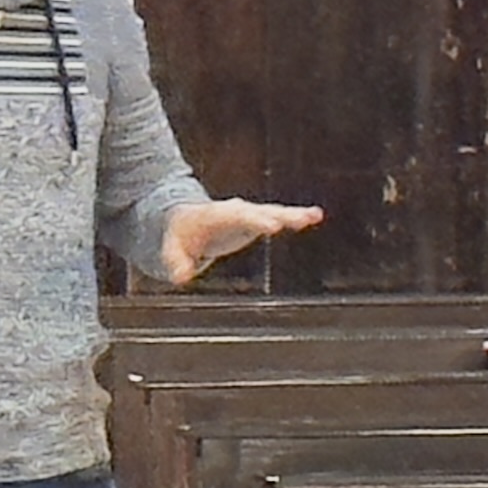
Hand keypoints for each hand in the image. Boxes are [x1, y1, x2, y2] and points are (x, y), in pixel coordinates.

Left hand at [158, 199, 323, 285]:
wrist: (186, 217)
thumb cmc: (180, 233)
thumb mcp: (172, 249)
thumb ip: (175, 262)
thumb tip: (181, 277)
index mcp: (215, 214)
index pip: (236, 216)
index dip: (254, 220)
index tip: (272, 225)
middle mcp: (235, 210)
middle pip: (258, 211)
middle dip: (274, 216)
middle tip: (292, 221)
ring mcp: (248, 213)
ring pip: (273, 211)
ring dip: (292, 214)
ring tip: (314, 215)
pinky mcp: (257, 219)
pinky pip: (279, 217)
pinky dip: (296, 217)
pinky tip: (316, 216)